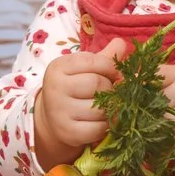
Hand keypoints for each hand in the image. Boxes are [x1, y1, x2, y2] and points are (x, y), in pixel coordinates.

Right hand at [34, 39, 124, 169]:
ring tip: (106, 106)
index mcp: (59, 67)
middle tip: (110, 92)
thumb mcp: (84, 68)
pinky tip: (101, 121)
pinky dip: (106, 126)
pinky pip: (98, 128)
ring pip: (100, 108)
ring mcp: (60, 112)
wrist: (53, 118)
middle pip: (97, 84)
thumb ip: (104, 57)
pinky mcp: (67, 132)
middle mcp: (55, 88)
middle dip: (110, 88)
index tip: (115, 74)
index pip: (93, 61)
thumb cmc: (74, 87)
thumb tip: (121, 43)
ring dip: (110, 108)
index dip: (111, 68)